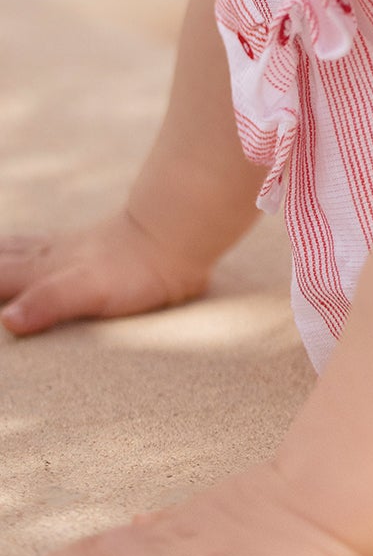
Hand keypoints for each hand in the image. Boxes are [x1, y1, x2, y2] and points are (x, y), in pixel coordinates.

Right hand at [0, 209, 208, 336]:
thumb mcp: (87, 292)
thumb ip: (47, 304)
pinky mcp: (84, 247)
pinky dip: (21, 244)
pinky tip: (30, 246)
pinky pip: (39, 243)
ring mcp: (64, 249)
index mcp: (38, 272)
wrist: (174, 236)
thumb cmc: (132, 270)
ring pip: (16, 248)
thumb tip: (6, 320)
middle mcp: (44, 258)